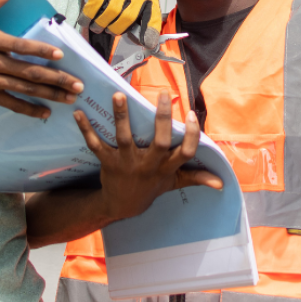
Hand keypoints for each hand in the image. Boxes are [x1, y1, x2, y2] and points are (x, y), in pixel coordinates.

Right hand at [0, 0, 82, 118]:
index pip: (19, 46)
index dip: (40, 50)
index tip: (60, 55)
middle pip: (28, 72)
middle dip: (56, 79)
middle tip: (77, 85)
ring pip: (23, 89)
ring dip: (48, 94)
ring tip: (69, 99)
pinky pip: (9, 103)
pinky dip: (27, 109)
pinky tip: (44, 113)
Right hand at [74, 0, 161, 48]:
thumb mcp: (135, 3)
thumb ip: (139, 22)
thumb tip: (145, 44)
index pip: (152, 15)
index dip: (150, 31)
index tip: (148, 44)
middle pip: (127, 18)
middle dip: (115, 29)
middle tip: (109, 30)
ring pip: (110, 13)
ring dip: (100, 25)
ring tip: (97, 27)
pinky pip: (94, 5)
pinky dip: (88, 17)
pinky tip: (86, 21)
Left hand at [74, 92, 222, 221]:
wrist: (121, 206)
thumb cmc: (151, 188)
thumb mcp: (174, 184)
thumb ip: (196, 178)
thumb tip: (221, 182)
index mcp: (166, 168)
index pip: (184, 153)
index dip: (191, 135)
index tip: (192, 114)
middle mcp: (147, 165)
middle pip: (158, 141)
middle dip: (161, 117)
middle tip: (163, 94)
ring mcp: (126, 163)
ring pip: (124, 138)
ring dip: (121, 117)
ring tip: (119, 95)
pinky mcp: (107, 162)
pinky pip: (96, 144)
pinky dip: (86, 129)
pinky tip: (79, 113)